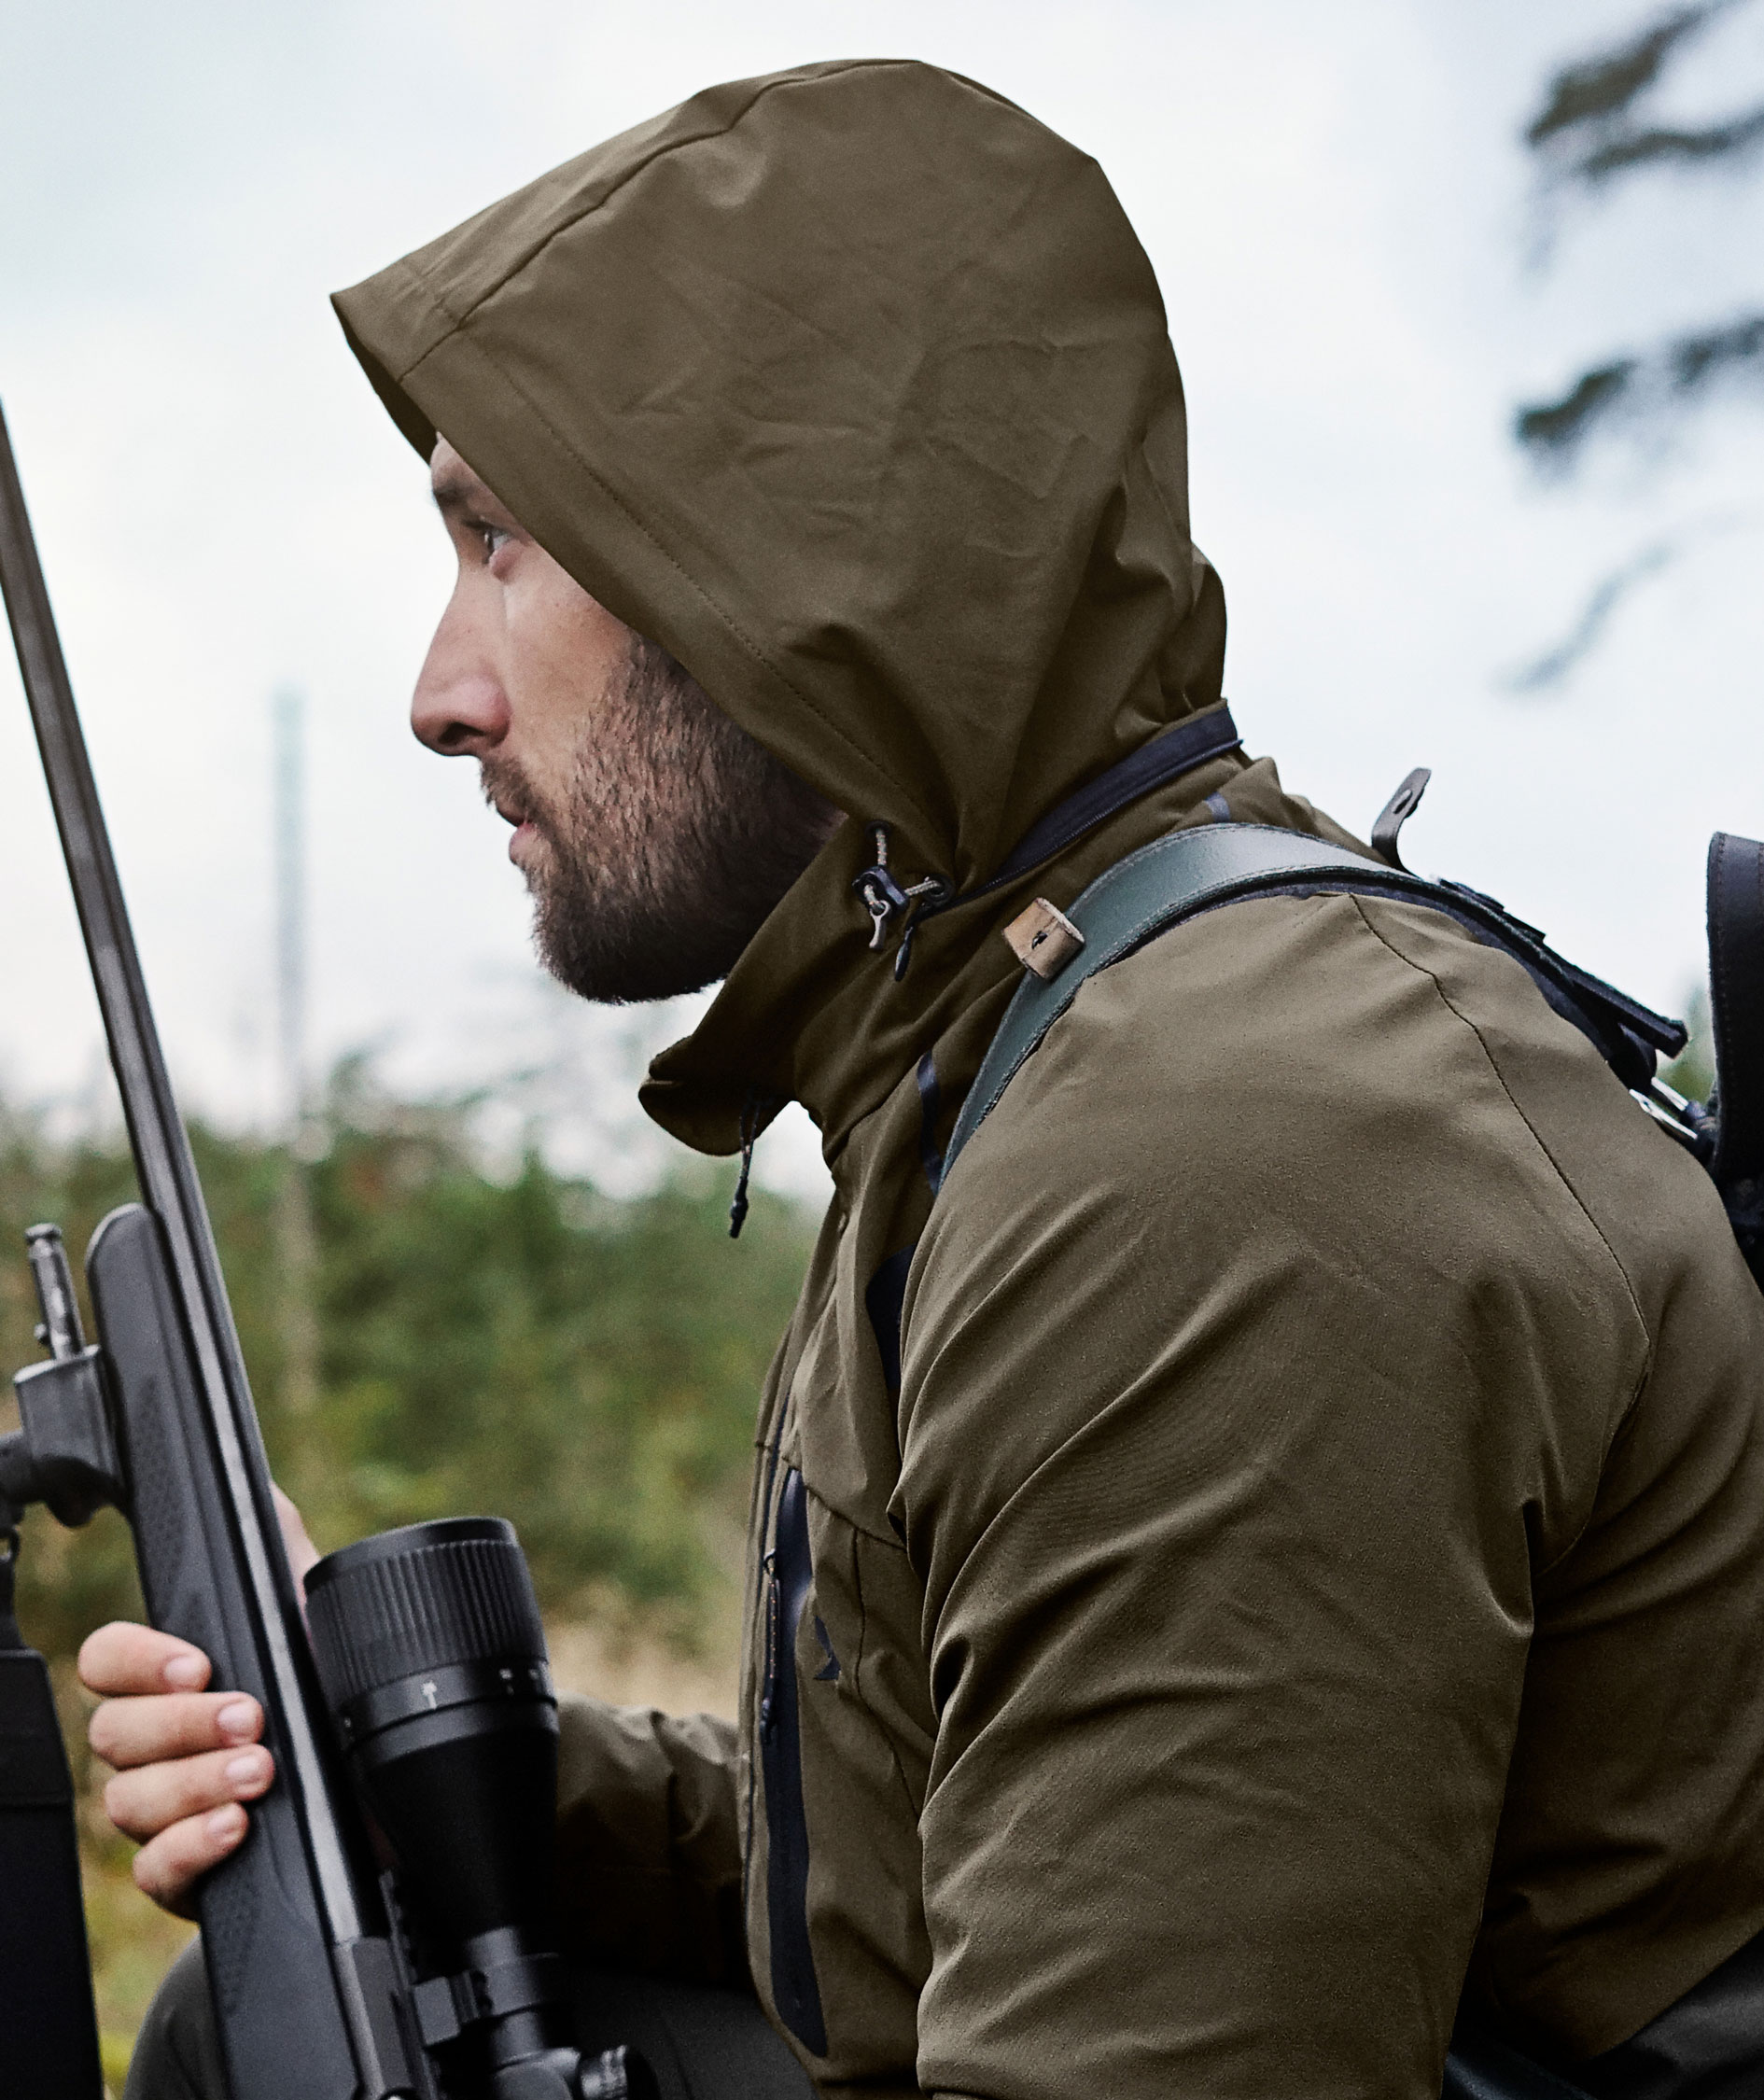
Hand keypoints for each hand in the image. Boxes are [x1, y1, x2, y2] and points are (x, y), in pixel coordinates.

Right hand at [78, 1485, 318, 1918]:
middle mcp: (161, 1745)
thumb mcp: (318, 1619)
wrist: (394, 1796)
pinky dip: (191, 1848)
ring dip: (193, 1783)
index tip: (199, 1661)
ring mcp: (169, 1812)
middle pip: (113, 1733)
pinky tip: (237, 1828)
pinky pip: (154, 1872)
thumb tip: (258, 1484)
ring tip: (261, 1772)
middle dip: (182, 1724)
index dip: (137, 1660)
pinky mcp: (190, 1874)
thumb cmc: (345, 1700)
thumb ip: (282, 1549)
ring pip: (127, 1802)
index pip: (107, 1660)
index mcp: (177, 1679)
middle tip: (251, 1716)